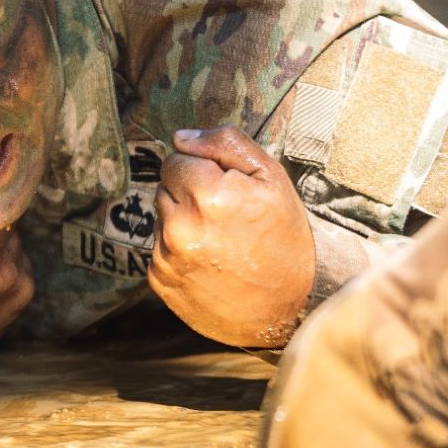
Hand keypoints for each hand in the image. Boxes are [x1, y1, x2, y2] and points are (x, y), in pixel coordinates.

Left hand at [148, 125, 314, 347]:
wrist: (289, 309)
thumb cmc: (285, 239)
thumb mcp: (271, 179)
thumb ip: (225, 145)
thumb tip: (181, 137)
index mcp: (207, 195)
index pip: (174, 159)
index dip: (200, 169)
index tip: (223, 188)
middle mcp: (180, 227)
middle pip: (164, 187)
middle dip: (188, 193)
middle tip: (223, 215)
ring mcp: (168, 257)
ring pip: (160, 217)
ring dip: (182, 221)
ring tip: (218, 239)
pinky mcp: (160, 281)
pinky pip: (158, 249)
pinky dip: (177, 250)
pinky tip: (208, 260)